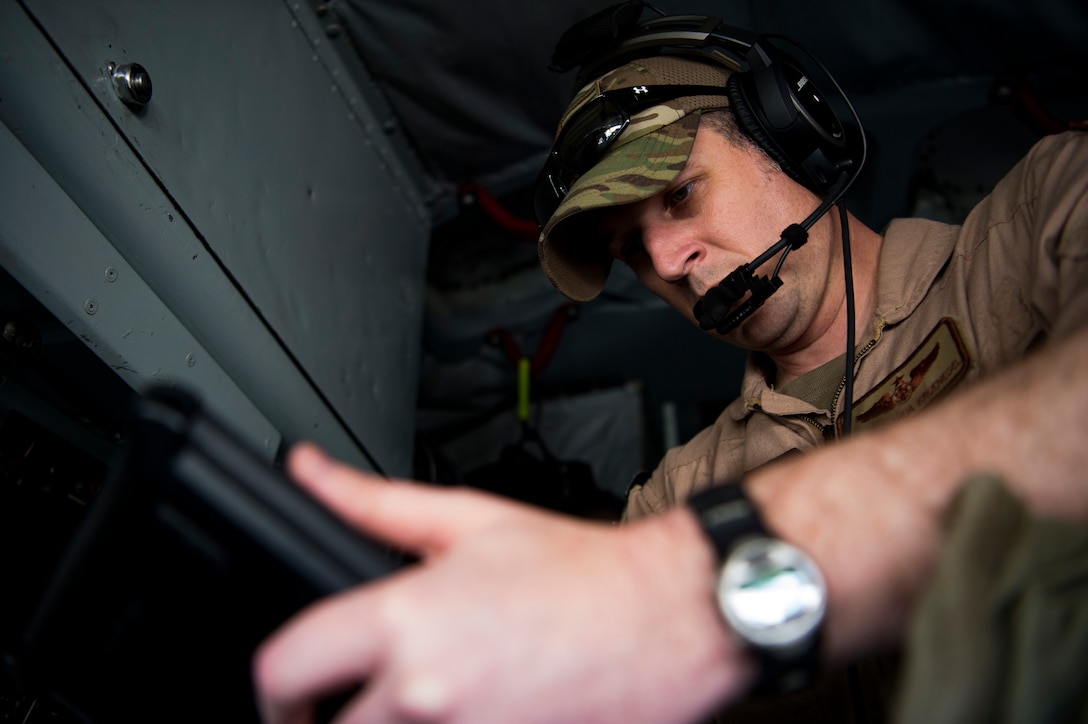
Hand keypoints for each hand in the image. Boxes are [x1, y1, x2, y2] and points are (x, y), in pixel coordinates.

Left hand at [253, 444, 751, 723]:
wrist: (665, 618)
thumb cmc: (579, 571)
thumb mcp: (467, 519)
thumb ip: (369, 502)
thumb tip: (307, 470)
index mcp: (406, 620)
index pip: (281, 671)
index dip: (272, 683)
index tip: (291, 687)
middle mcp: (424, 694)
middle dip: (322, 721)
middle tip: (349, 704)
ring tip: (415, 707)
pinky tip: (466, 712)